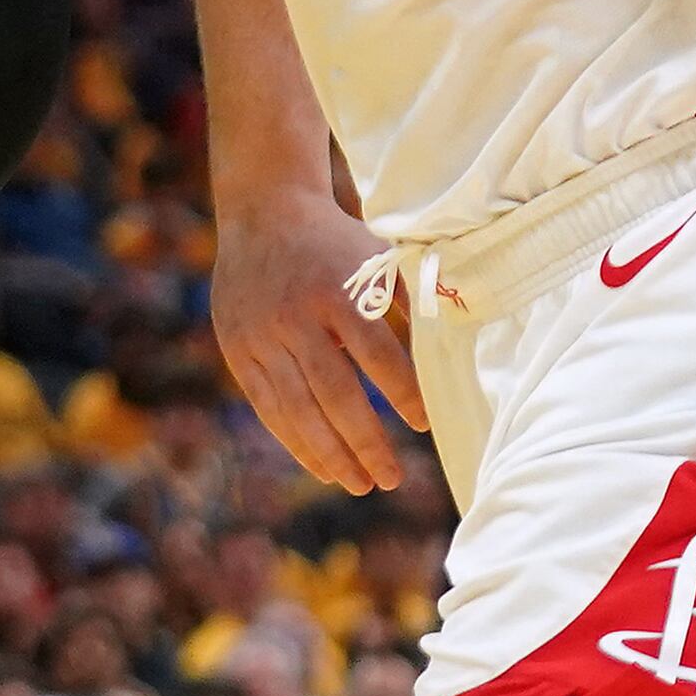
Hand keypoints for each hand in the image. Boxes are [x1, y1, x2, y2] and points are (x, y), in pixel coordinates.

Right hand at [211, 186, 426, 496]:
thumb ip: (411, 300)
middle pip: (335, 393)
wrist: (264, 210)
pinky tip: (322, 468)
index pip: (377, 355)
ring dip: (330, 454)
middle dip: (366, 442)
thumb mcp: (377, 257)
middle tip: (392, 479)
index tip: (423, 425)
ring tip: (360, 484)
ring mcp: (262, 336)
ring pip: (297, 408)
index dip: (402, 393)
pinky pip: (269, 406)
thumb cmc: (336, 240)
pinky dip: (295, 441)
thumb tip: (457, 345)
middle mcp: (296, 316)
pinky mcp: (239, 350)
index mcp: (338, 290)